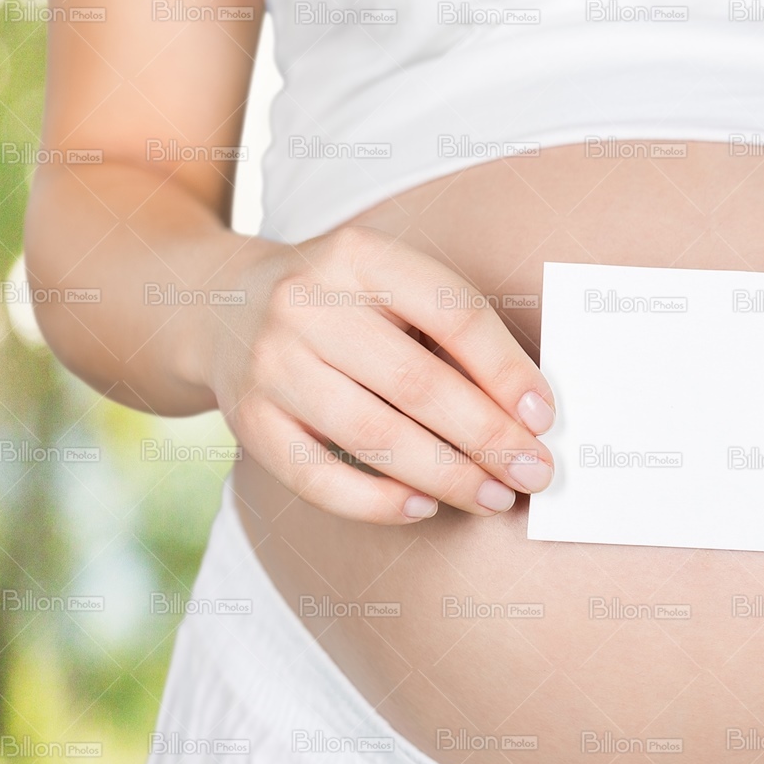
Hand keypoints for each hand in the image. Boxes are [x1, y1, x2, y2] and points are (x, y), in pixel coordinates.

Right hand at [203, 226, 555, 523]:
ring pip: (373, 434)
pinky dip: (376, 502)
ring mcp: (272, 363)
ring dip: (447, 476)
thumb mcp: (389, 285)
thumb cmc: (341, 304)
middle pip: (417, 383)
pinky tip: (423, 508)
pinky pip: (318, 477)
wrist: (219, 303)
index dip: (506, 370)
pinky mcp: (248, 420)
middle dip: (488, 437)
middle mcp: (308, 304)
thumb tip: (526, 412)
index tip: (544, 417)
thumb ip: (450, 333)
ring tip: (495, 497)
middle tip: (534, 472)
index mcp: (360, 256)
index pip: (451, 312)